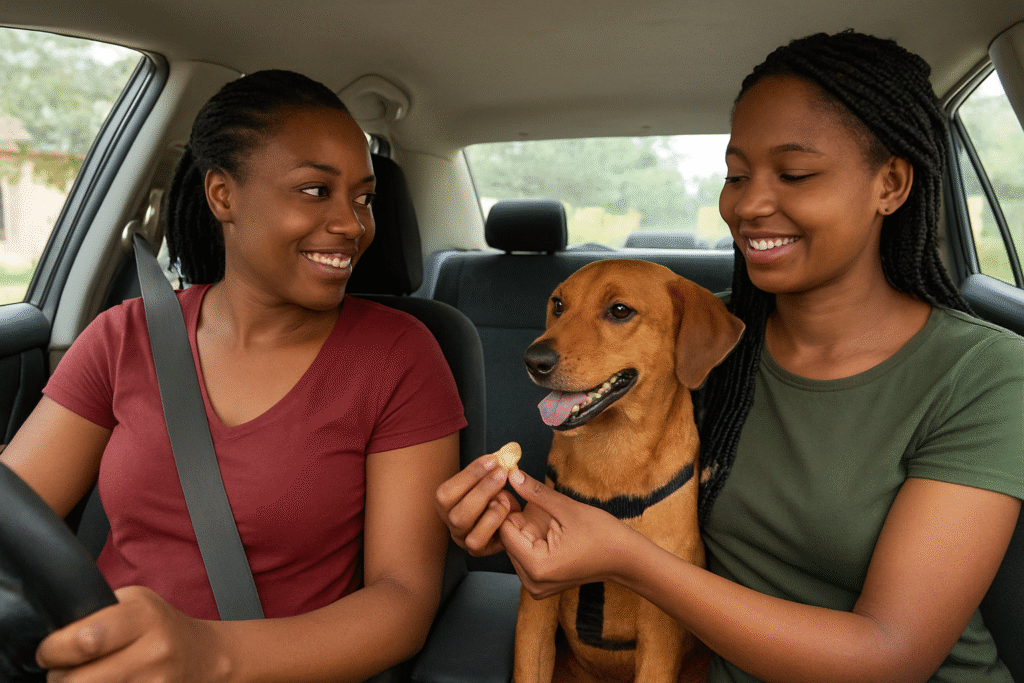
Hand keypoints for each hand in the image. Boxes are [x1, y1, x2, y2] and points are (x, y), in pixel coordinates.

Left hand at [36, 586, 231, 682]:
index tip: (50, 651)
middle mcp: (152, 651)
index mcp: (143, 616)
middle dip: (59, 678)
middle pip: (77, 681)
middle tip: (64, 670)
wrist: (204, 657)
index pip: (82, 641)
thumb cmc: (161, 627)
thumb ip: (97, 613)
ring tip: (90, 677)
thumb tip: (54, 634)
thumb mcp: (135, 604)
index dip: (53, 650)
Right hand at [435, 453, 521, 555]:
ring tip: (505, 498)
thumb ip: (494, 468)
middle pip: (456, 512)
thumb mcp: (492, 480)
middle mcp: (452, 522)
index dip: (469, 474)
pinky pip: (479, 540)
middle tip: (502, 474)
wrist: (511, 519)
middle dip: (481, 490)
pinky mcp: (478, 549)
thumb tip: (506, 453)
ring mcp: (463, 538)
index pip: (446, 492)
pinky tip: (506, 513)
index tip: (492, 460)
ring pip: (466, 529)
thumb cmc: (497, 495)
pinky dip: (494, 524)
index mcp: (448, 503)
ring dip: (488, 510)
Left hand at [500, 469, 637, 598]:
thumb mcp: (567, 508)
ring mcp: (536, 585)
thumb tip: (513, 476)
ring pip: (516, 547)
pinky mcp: (541, 584)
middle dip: (517, 518)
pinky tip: (549, 530)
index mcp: (536, 566)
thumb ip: (535, 492)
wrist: (625, 558)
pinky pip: (526, 555)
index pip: (504, 531)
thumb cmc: (603, 535)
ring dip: (525, 529)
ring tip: (546, 517)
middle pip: (508, 540)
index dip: (507, 508)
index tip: (512, 489)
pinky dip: (532, 540)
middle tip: (531, 499)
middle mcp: (532, 581)